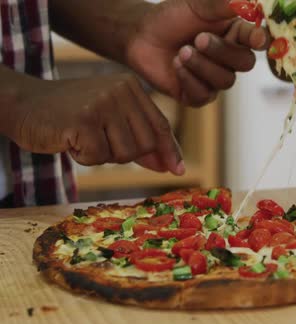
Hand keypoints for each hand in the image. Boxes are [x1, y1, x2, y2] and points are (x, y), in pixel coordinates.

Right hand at [9, 74, 183, 173]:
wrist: (24, 105)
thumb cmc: (70, 116)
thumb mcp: (111, 121)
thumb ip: (140, 140)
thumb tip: (171, 166)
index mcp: (131, 87)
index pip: (160, 126)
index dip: (169, 151)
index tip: (178, 171)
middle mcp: (121, 90)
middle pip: (145, 144)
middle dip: (125, 155)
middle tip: (98, 142)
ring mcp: (103, 103)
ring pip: (125, 154)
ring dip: (103, 156)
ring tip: (83, 138)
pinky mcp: (84, 119)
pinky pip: (99, 157)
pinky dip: (84, 158)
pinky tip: (70, 141)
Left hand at [126, 0, 268, 105]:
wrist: (141, 36)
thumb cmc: (171, 18)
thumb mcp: (196, 5)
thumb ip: (221, 4)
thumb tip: (246, 0)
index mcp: (235, 35)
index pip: (256, 39)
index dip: (258, 40)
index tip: (255, 38)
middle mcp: (229, 59)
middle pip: (245, 63)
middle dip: (222, 52)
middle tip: (199, 39)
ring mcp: (214, 79)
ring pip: (225, 80)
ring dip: (202, 65)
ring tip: (182, 52)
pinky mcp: (197, 95)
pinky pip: (204, 95)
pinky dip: (189, 79)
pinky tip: (176, 66)